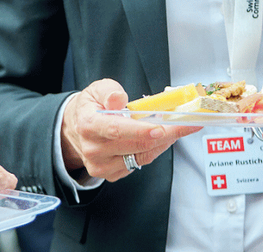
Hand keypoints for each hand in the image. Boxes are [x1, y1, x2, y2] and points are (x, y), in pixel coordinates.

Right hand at [60, 79, 198, 181]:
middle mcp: (94, 149)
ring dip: (164, 142)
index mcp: (88, 125)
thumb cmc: (91, 107)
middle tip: (185, 122)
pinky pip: (141, 162)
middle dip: (165, 133)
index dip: (141, 130)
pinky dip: (155, 150)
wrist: (77, 129)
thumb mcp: (96, 89)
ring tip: (176, 127)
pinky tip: (161, 138)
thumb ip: (109, 91)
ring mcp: (103, 165)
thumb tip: (119, 99)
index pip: (117, 130)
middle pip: (136, 145)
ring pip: (143, 156)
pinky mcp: (112, 174)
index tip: (162, 127)